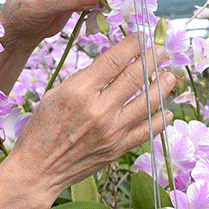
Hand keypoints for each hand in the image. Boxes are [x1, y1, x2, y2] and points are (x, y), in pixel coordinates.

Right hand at [0, 37, 175, 208]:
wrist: (38, 171)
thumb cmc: (42, 129)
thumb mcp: (56, 94)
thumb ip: (86, 79)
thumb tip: (115, 64)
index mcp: (79, 91)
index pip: (115, 60)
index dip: (133, 44)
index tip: (142, 37)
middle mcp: (99, 109)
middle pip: (136, 76)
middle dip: (154, 59)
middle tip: (162, 52)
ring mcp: (112, 131)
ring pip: (149, 102)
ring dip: (164, 85)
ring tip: (170, 76)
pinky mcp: (118, 149)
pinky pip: (148, 130)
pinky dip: (161, 118)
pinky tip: (166, 110)